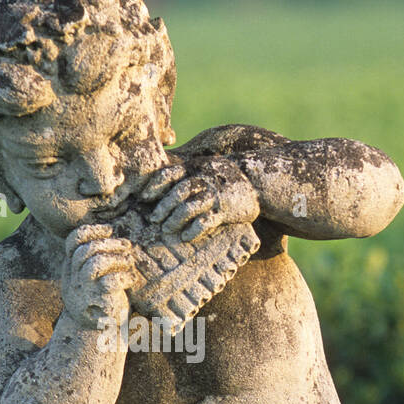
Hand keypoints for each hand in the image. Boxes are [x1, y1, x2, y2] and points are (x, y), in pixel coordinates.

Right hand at [61, 224, 138, 328]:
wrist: (100, 338)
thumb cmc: (102, 304)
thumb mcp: (93, 280)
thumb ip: (96, 261)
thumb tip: (112, 236)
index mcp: (71, 271)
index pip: (72, 241)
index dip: (92, 230)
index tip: (110, 229)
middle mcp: (73, 280)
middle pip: (85, 249)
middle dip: (109, 243)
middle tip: (126, 246)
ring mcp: (84, 292)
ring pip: (95, 263)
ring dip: (117, 258)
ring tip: (129, 262)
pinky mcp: (98, 303)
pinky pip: (111, 282)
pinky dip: (125, 276)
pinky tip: (131, 280)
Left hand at [140, 158, 259, 243]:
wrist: (260, 181)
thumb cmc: (227, 177)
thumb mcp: (207, 166)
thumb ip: (189, 173)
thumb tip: (163, 186)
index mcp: (196, 167)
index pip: (169, 174)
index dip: (154, 186)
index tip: (144, 198)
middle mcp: (204, 179)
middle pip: (178, 192)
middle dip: (163, 207)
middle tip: (154, 219)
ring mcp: (215, 194)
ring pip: (189, 208)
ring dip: (175, 220)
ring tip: (167, 230)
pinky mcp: (225, 210)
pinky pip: (205, 222)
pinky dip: (193, 231)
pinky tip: (185, 237)